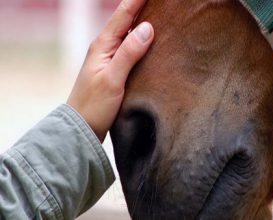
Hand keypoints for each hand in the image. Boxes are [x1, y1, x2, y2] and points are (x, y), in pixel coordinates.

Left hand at [67, 0, 153, 141]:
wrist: (82, 128)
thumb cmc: (94, 105)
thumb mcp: (113, 79)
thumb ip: (128, 53)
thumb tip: (147, 27)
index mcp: (103, 45)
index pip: (123, 14)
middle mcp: (105, 47)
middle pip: (126, 19)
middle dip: (141, 5)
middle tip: (160, 2)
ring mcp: (109, 58)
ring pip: (129, 32)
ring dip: (142, 20)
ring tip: (158, 12)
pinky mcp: (115, 68)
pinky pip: (130, 47)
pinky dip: (141, 39)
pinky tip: (151, 39)